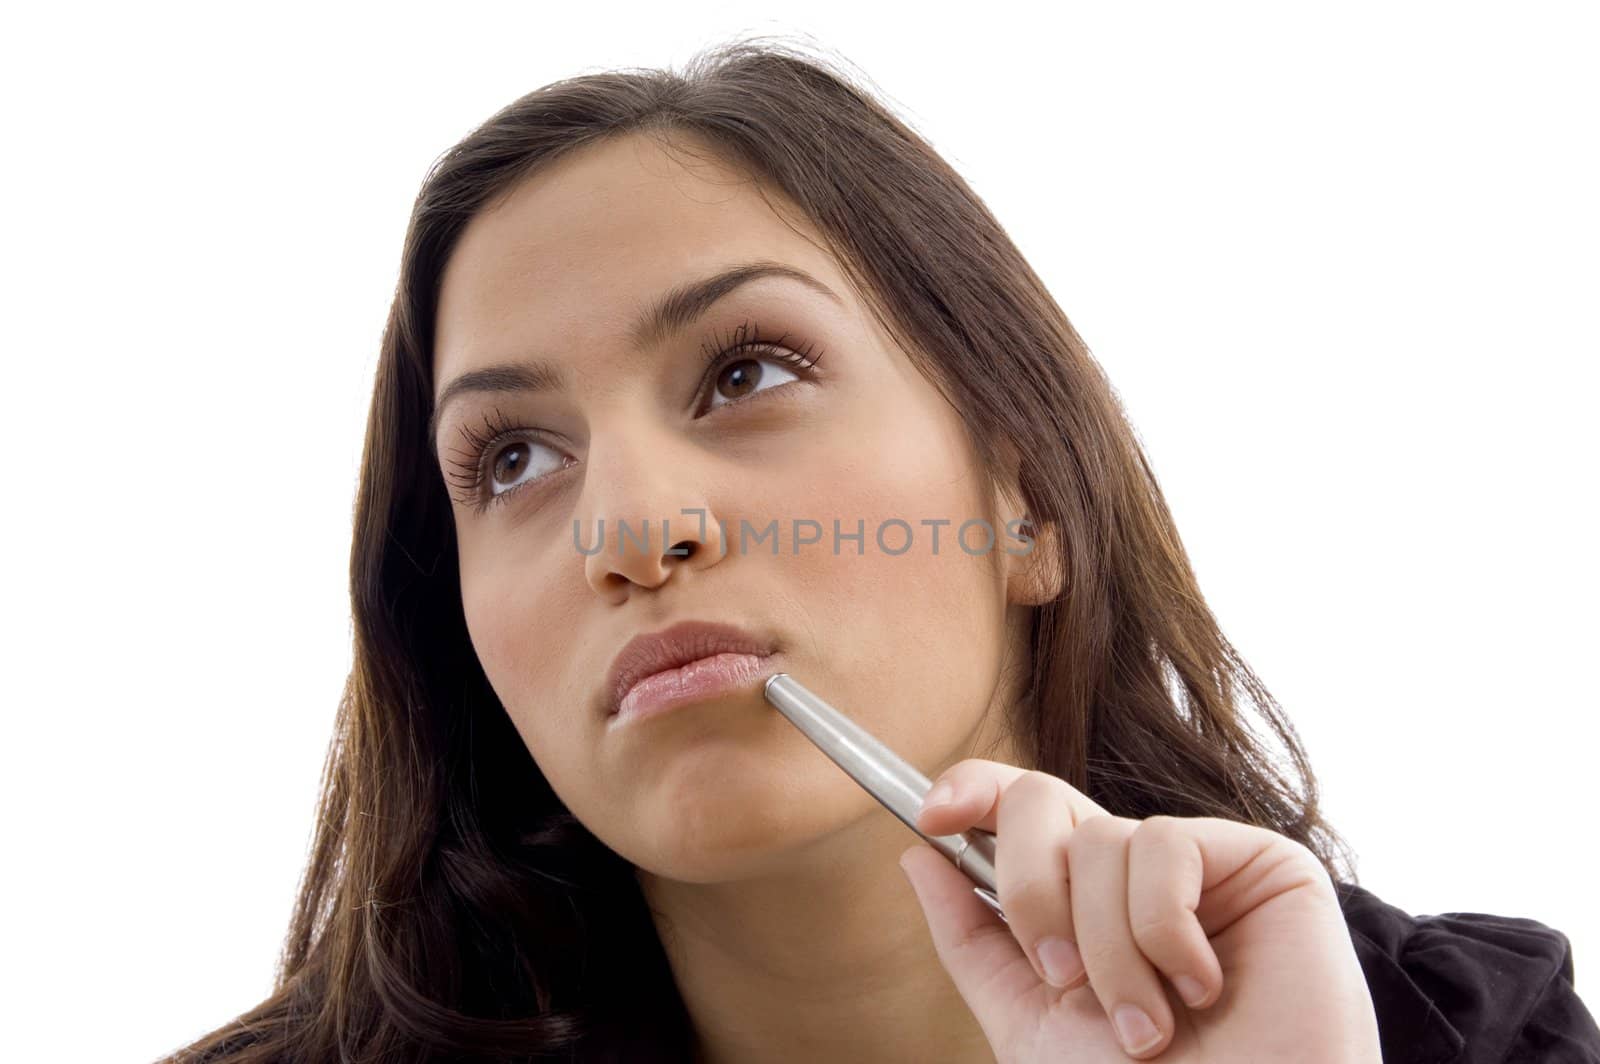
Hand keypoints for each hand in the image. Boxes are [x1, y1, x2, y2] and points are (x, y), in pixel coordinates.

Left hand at [896, 759, 1380, 1061]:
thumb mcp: (1029, 1020)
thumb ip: (974, 939)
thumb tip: (918, 855)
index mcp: (1081, 901)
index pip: (1019, 809)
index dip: (972, 791)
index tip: (932, 820)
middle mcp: (1134, 874)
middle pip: (1040, 799)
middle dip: (1029, 888)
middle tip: (1061, 976)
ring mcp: (1199, 866)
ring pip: (1100, 838)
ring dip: (1107, 948)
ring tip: (1144, 1027)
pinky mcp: (1263, 864)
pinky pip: (1166, 847)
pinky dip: (1163, 932)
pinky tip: (1199, 988)